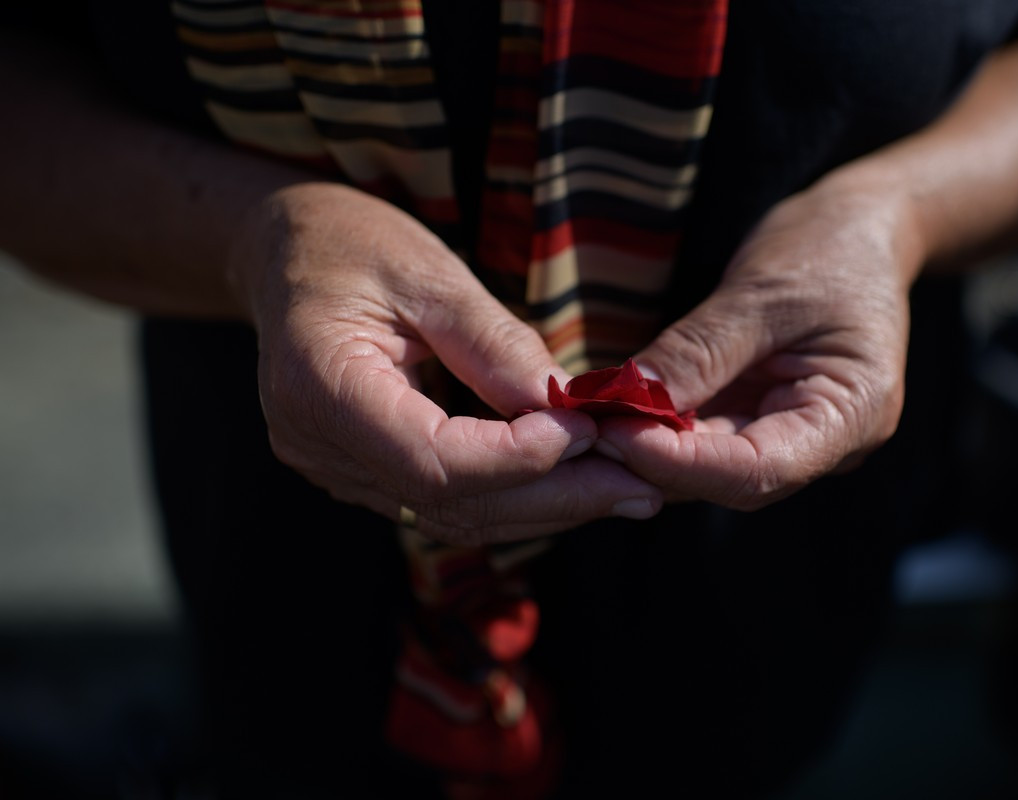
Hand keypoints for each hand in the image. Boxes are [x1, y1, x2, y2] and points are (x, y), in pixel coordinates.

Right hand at [229, 183, 661, 543]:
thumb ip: (491, 342)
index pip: (430, 458)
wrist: (288, 251)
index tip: (588, 430)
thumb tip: (562, 405)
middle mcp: (314, 443)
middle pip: (446, 503)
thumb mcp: (427, 270)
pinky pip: (440, 502)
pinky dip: (510, 496)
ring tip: (624, 492)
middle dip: (551, 498)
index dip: (517, 457)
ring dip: (542, 508)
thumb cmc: (351, 242)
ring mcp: (332, 467)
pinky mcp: (359, 472)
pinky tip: (571, 484)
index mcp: (317, 383)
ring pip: (449, 516)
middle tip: (638, 489)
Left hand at [595, 175, 920, 509]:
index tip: (613, 433)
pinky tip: (615, 408)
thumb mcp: (761, 292)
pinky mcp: (761, 421)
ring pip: (710, 467)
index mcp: (853, 414)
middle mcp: (827, 443)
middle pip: (730, 480)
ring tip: (589, 417)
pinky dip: (659, 428)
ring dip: (649, 449)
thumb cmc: (827, 248)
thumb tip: (628, 399)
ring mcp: (793, 436)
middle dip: (654, 460)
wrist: (860, 228)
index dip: (681, 463)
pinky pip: (705, 439)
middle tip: (582, 429)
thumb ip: (699, 352)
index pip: (759, 470)